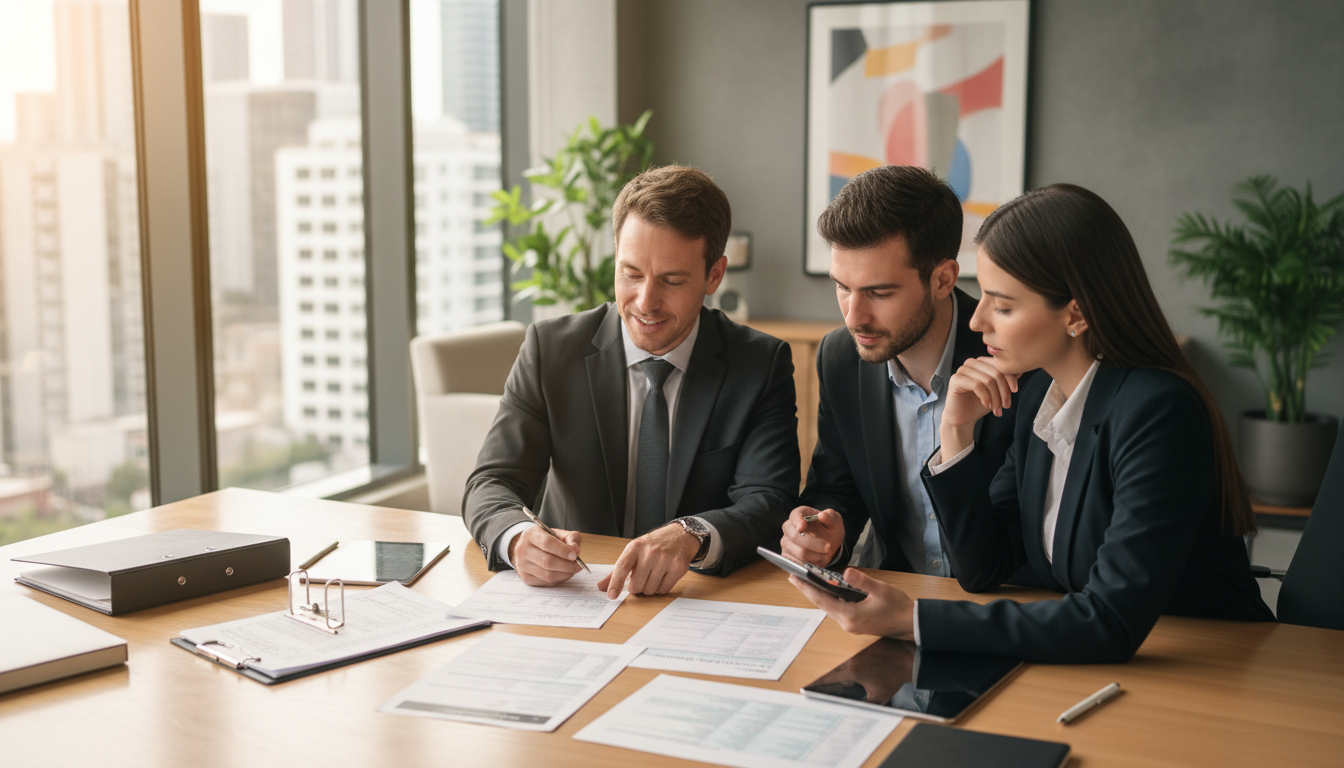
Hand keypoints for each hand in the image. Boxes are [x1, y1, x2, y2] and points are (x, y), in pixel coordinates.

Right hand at [508, 525, 582, 585]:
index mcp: (531, 535)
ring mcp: (522, 565)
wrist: (528, 548)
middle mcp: (523, 550)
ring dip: (564, 574)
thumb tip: (575, 550)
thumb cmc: (547, 540)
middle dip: (566, 565)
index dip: (563, 550)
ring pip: (547, 575)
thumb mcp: (559, 533)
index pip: (547, 543)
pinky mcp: (525, 578)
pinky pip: (546, 582)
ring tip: (573, 570)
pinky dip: (559, 579)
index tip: (575, 555)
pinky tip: (565, 574)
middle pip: (547, 561)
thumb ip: (571, 538)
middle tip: (578, 566)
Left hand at [596, 523, 698, 598]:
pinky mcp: (678, 567)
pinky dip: (661, 588)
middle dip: (636, 587)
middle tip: (641, 579)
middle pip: (636, 585)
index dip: (615, 583)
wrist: (680, 536)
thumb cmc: (653, 545)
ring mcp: (665, 560)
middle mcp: (650, 552)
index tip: (611, 595)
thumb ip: (617, 570)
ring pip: (650, 590)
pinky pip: (663, 590)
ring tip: (653, 575)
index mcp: (635, 547)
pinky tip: (663, 576)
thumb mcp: (634, 551)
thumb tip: (601, 587)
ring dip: (649, 588)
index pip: (622, 567)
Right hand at [780, 507, 844, 566]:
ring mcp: (786, 541)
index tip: (802, 526)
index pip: (795, 515)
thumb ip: (831, 517)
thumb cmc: (829, 529)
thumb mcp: (835, 522)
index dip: (797, 521)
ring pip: (799, 552)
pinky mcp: (786, 555)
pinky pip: (798, 562)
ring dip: (816, 555)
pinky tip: (819, 559)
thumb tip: (822, 515)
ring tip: (826, 554)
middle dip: (813, 544)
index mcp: (800, 513)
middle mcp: (789, 527)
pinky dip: (811, 563)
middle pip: (795, 537)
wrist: (827, 543)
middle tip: (828, 547)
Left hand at [787, 568, 914, 638]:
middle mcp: (846, 623)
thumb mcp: (881, 590)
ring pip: (828, 607)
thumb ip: (862, 581)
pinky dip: (829, 599)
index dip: (807, 588)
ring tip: (806, 581)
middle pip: (822, 604)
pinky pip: (837, 609)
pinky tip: (826, 590)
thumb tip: (845, 572)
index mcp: (850, 615)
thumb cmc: (897, 607)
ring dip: (818, 595)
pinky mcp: (855, 623)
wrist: (910, 624)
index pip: (822, 600)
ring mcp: (850, 625)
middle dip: (808, 590)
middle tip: (794, 576)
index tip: (793, 578)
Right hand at [942, 356, 1019, 456]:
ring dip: (995, 397)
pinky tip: (987, 405)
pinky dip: (985, 397)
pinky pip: (977, 386)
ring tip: (997, 409)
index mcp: (982, 362)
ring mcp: (962, 370)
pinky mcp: (955, 380)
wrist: (964, 418)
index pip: (1000, 364)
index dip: (1010, 377)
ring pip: (987, 380)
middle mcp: (971, 363)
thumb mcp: (998, 391)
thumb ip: (1007, 379)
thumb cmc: (980, 403)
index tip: (1015, 391)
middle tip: (1006, 406)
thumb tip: (1020, 370)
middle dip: (1004, 391)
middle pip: (995, 372)